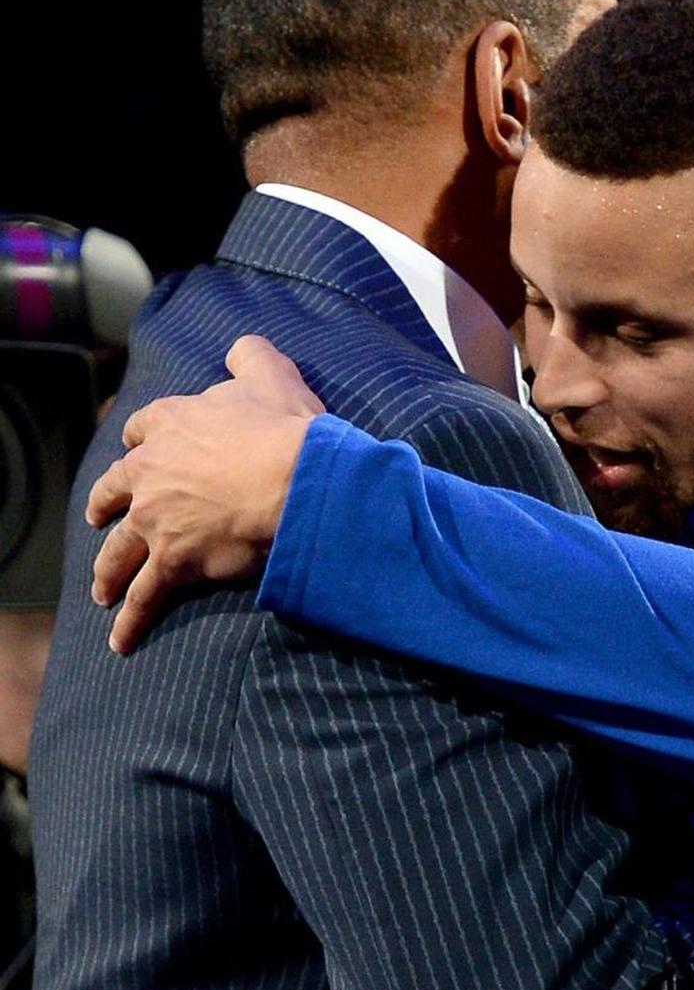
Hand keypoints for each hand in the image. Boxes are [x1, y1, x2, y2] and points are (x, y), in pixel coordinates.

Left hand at [87, 336, 324, 654]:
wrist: (295, 482)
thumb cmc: (284, 430)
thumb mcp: (270, 376)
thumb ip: (250, 356)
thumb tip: (241, 348)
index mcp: (172, 424)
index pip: (141, 429)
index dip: (141, 440)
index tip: (140, 449)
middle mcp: (152, 472)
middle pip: (114, 490)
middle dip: (106, 505)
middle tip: (103, 517)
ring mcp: (157, 521)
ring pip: (119, 549)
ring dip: (108, 570)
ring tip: (103, 588)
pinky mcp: (173, 562)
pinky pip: (145, 596)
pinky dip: (131, 621)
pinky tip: (120, 640)